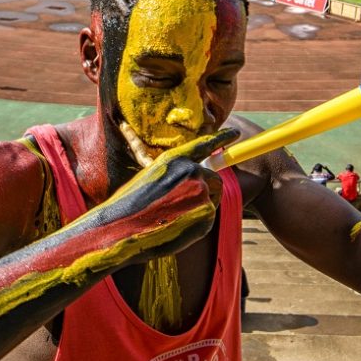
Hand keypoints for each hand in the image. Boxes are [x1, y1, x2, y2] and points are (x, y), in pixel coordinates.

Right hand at [103, 129, 239, 261]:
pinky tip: (176, 227)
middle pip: (215, 179)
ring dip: (199, 209)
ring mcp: (201, 191)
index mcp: (175, 159)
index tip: (237, 132)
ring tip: (173, 217)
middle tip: (186, 206)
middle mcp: (191, 170)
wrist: (123, 228)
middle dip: (207, 191)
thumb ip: (176, 175)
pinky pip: (207, 218)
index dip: (222, 137)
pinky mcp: (205, 213)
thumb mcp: (151, 179)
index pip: (205, 144)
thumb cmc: (132, 206)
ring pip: (211, 200)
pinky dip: (196, 225)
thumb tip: (194, 180)